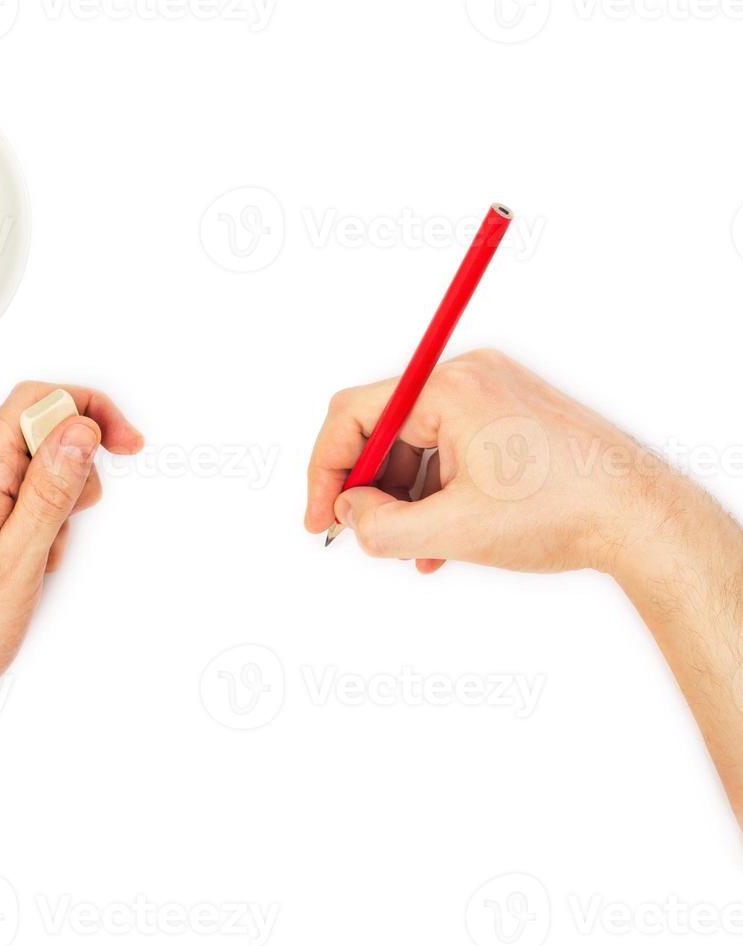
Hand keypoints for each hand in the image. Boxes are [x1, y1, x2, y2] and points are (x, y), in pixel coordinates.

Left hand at [0, 382, 143, 749]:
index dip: (88, 409)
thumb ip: (51, 488)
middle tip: (72, 524)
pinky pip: (4, 498)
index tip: (124, 440)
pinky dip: (28, 523)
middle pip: (32, 434)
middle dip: (71, 473)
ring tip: (39, 560)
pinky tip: (23, 565)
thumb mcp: (20, 560)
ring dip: (50, 506)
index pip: (33, 402)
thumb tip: (79, 427)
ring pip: (23, 471)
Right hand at [305, 348, 682, 575]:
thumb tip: (349, 513)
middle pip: (384, 428)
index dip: (326, 470)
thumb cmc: (562, 513)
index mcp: (450, 389)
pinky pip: (449, 448)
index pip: (354, 414)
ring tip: (412, 551)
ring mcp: (493, 393)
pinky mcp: (510, 414)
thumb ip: (382, 527)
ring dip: (404, 499)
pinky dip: (436, 492)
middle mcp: (469, 377)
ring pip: (417, 444)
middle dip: (371, 490)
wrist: (642, 519)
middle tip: (363, 536)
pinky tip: (439, 540)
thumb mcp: (453, 532)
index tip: (319, 517)